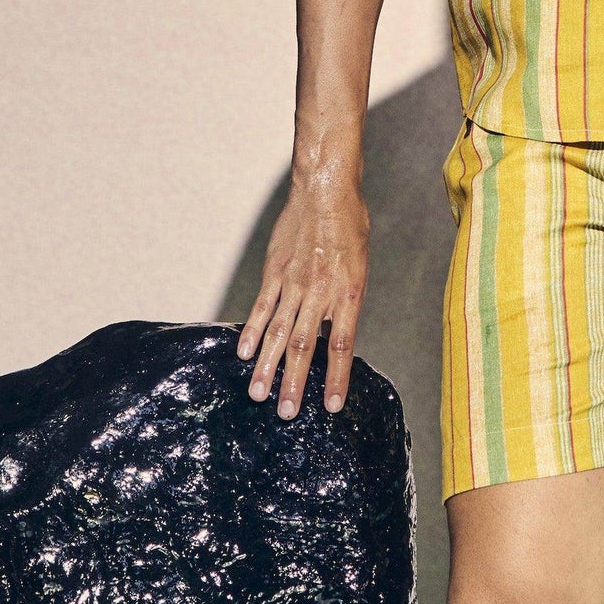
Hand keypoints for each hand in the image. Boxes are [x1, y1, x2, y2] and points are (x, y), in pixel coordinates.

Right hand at [236, 176, 370, 417]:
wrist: (326, 189)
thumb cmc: (349, 225)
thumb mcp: (360, 265)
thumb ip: (346, 300)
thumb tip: (335, 333)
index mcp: (348, 293)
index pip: (342, 345)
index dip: (336, 378)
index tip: (331, 406)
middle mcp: (320, 293)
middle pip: (304, 346)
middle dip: (293, 383)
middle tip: (285, 414)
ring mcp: (294, 282)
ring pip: (278, 332)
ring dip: (268, 366)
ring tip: (259, 394)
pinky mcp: (274, 271)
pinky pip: (261, 306)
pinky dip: (251, 331)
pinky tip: (244, 354)